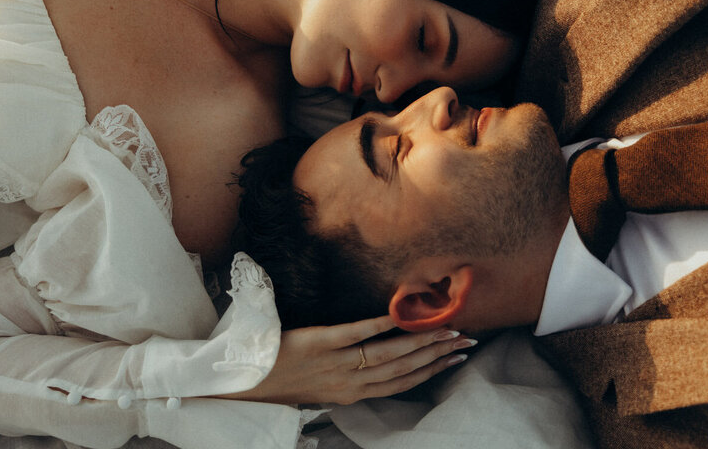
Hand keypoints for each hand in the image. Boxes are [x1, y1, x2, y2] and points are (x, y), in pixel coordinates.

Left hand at [219, 315, 473, 405]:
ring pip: (388, 354)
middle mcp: (349, 382)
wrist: (242, 381)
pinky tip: (399, 313)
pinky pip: (354, 333)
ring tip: (445, 328)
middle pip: (404, 369)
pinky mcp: (318, 342)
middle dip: (437, 354)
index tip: (455, 358)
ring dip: (420, 340)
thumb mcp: (319, 387)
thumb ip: (348, 375)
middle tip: (465, 340)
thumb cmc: (279, 381)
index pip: (401, 382)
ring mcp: (335, 362)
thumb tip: (372, 354)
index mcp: (350, 393)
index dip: (431, 371)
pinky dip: (378, 324)